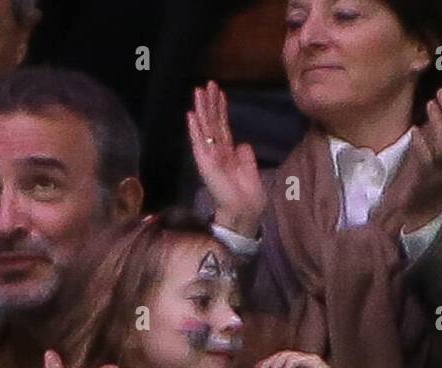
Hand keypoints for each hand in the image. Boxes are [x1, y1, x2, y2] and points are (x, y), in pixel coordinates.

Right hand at [188, 81, 265, 239]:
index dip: (221, 109)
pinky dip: (194, 129)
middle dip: (210, 103)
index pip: (223, 127)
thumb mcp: (251, 170)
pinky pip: (198, 143)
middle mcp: (217, 152)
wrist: (245, 210)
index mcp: (228, 154)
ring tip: (198, 91)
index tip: (220, 93)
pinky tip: (191, 115)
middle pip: (212, 123)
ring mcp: (209, 157)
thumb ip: (245, 156)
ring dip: (201, 109)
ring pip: (205, 128)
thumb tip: (242, 143)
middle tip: (207, 84)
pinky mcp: (204, 163)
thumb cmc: (249, 195)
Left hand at [254, 350, 352, 367]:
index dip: (268, 364)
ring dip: (277, 367)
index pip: (281, 359)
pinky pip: (295, 361)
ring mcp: (310, 359)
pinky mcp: (314, 362)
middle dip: (269, 364)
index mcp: (301, 364)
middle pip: (282, 355)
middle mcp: (305, 359)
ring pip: (287, 356)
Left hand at [402, 89, 441, 231]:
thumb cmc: (429, 179)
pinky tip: (416, 130)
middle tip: (441, 92)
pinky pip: (428, 160)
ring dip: (440, 122)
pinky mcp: (425, 179)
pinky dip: (422, 143)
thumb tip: (440, 105)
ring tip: (430, 104)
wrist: (420, 212)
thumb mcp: (441, 155)